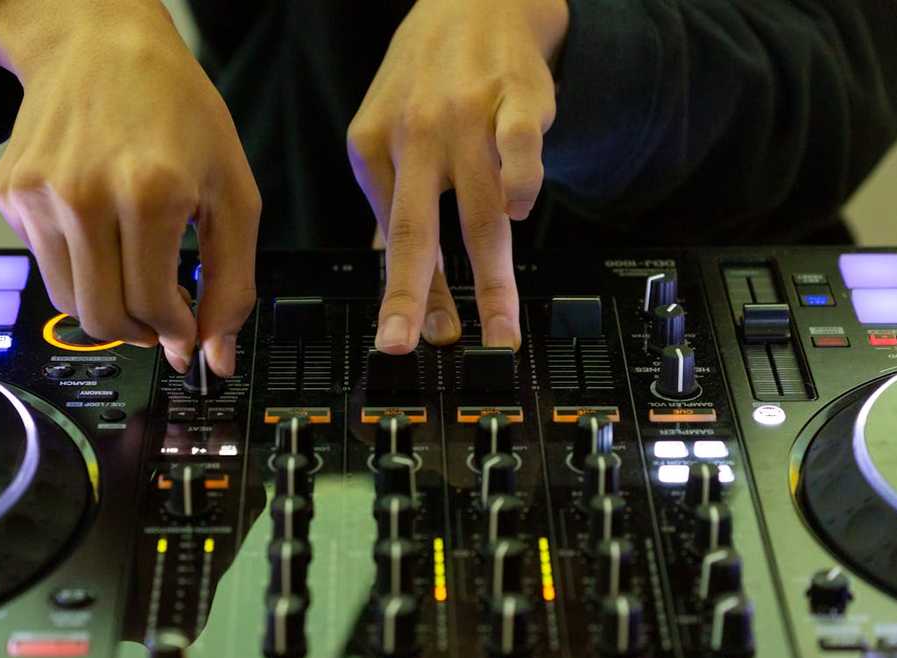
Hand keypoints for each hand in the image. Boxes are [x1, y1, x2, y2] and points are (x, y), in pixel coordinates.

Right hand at [0, 0, 259, 374]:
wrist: (102, 44)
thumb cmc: (177, 112)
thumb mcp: (233, 193)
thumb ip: (231, 282)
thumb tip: (216, 354)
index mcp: (149, 193)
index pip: (151, 308)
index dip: (174, 333)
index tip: (186, 336)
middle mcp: (84, 196)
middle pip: (103, 317)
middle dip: (141, 334)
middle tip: (163, 319)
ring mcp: (38, 196)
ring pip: (69, 301)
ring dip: (109, 307)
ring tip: (138, 276)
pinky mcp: (9, 194)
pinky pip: (45, 265)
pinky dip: (80, 268)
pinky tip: (104, 234)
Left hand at [348, 0, 567, 352]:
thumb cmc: (428, 74)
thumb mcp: (386, 130)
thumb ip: (393, 200)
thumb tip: (387, 267)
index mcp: (373, 147)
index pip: (393, 238)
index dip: (404, 295)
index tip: (407, 340)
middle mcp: (414, 134)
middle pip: (417, 230)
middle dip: (414, 296)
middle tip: (409, 345)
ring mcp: (465, 115)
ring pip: (478, 210)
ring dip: (492, 279)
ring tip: (500, 329)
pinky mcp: (515, 96)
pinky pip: (520, 146)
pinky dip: (523, 182)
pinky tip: (523, 213)